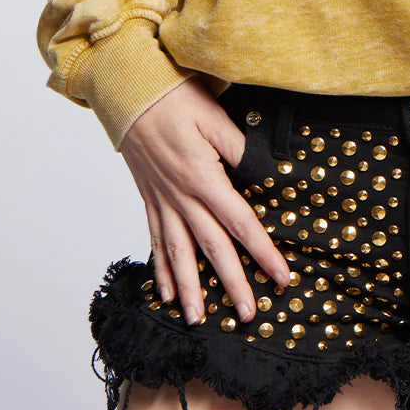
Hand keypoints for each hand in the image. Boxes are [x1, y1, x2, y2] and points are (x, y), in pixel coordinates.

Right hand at [118, 79, 292, 326]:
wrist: (129, 90)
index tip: (281, 277)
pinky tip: (165, 292)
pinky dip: (160, 268)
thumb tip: (266, 173)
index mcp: (202, 177)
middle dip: (231, 283)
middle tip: (248, 314)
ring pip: (178, 252)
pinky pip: (155, 239)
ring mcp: (162, 199)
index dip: (262, 252)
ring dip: (189, 288)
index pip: (239, 223)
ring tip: (197, 319)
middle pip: (211, 247)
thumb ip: (240, 148)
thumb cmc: (173, 96)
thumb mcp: (213, 116)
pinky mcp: (149, 197)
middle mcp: (181, 196)